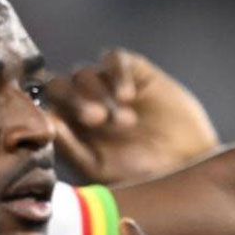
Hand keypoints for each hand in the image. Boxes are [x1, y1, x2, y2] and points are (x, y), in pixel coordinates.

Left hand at [47, 49, 218, 183]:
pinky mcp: (134, 70)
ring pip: (85, 72)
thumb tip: (47, 124)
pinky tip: (128, 97)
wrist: (188, 165)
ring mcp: (108, 84)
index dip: (52, 114)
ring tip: (124, 121)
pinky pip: (115, 59)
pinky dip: (117, 73)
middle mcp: (84, 102)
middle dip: (75, 99)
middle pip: (60, 84)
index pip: (45, 107)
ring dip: (99, 94)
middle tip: (96, 120)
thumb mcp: (100, 169)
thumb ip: (71, 148)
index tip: (66, 130)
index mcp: (70, 126)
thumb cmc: (140, 174)